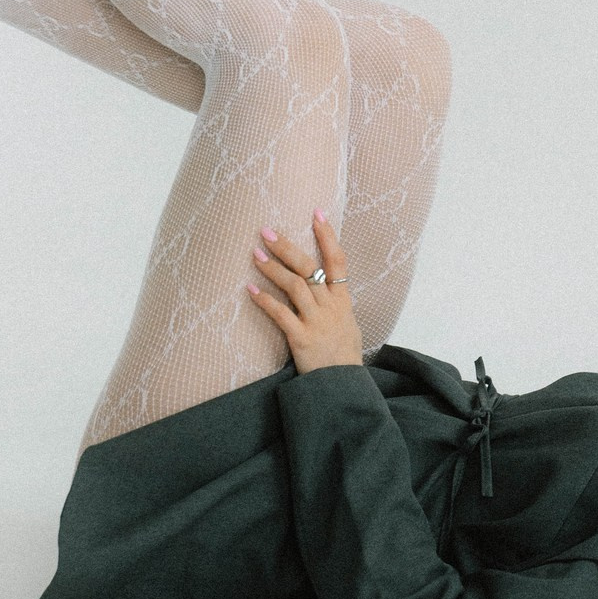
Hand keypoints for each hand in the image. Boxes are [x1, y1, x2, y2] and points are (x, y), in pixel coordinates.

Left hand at [247, 209, 364, 374]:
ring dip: (273, 269)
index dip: (328, 236)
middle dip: (288, 247)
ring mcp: (317, 321)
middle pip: (310, 268)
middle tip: (267, 231)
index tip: (317, 212)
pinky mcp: (302, 338)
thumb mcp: (346, 323)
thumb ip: (333, 302)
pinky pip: (281, 315)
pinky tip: (250, 290)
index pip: (338, 260)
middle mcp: (331, 306)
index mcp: (342, 300)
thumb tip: (321, 283)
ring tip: (255, 254)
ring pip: (295, 286)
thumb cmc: (342, 354)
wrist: (342, 385)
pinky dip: (265, 301)